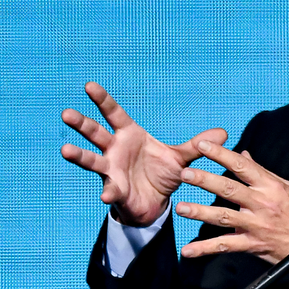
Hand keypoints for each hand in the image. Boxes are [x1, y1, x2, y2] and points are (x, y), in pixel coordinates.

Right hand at [60, 83, 226, 226]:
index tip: (89, 85)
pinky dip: (109, 192)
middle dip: (81, 123)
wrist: (156, 203)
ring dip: (78, 155)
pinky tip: (106, 195)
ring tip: (65, 150)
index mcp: (129, 135)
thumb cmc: (162, 175)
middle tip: (66, 113)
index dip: (102, 100)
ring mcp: (111, 170)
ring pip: (91, 159)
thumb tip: (223, 131)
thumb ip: (197, 145)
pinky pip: (111, 190)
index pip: (113, 114)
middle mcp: (115, 149)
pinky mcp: (115, 190)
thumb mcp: (181, 159)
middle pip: (95, 133)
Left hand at [174, 141, 288, 275]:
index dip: (220, 154)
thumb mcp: (288, 187)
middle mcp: (261, 204)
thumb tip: (243, 157)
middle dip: (205, 180)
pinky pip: (225, 246)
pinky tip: (189, 250)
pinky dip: (205, 249)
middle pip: (228, 189)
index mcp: (270, 186)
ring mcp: (255, 225)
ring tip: (181, 208)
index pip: (241, 166)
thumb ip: (262, 173)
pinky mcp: (252, 244)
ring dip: (200, 212)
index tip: (202, 145)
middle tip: (185, 173)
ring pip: (222, 217)